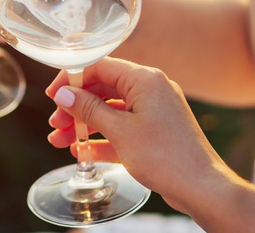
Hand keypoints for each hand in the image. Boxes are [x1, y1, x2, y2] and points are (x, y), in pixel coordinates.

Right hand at [44, 57, 227, 213]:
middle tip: (55, 124)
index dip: (72, 79)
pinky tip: (82, 152)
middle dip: (75, 107)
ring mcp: (153, 110)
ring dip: (84, 124)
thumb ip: (89, 109)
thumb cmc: (166, 156)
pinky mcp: (155, 130)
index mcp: (145, 79)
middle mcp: (150, 89)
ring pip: (109, 110)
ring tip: (60, 141)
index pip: (99, 66)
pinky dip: (101, 138)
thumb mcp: (120, 131)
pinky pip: (121, 127)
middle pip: (101, 89)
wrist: (202, 188)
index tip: (53, 96)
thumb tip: (64, 94)